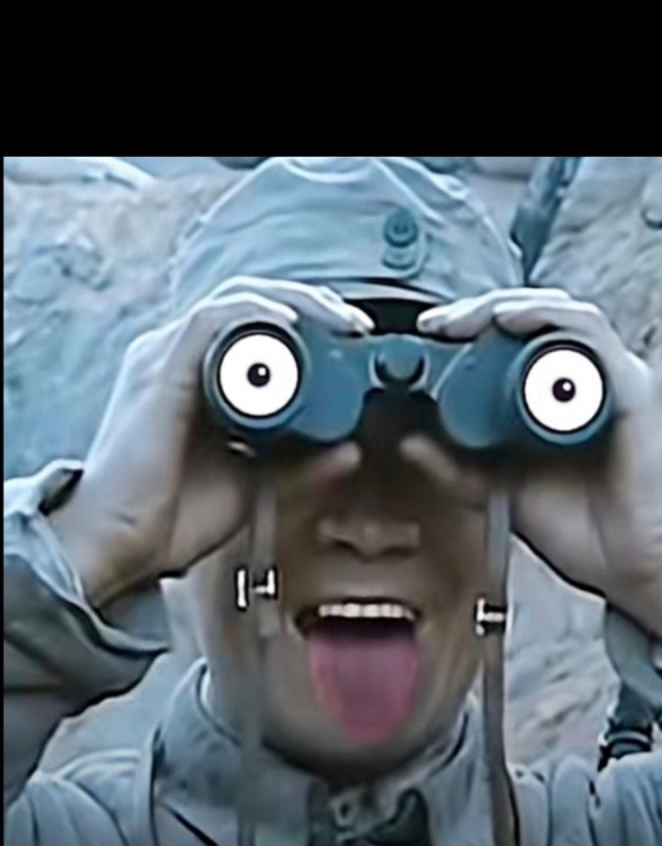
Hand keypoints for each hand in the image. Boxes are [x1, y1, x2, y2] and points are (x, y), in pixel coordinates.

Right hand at [48, 280, 371, 607]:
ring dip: (295, 302)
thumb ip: (299, 465)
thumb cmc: (169, 517)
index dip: (310, 322)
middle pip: (251, 303)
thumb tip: (350, 450)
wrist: (120, 545)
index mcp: (197, 377)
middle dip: (312, 304)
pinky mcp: (161, 368)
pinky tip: (292, 324)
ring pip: (237, 299)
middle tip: (356, 324)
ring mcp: (166, 357)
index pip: (257, 326)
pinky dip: (256, 314)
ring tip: (337, 320)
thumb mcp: (253, 484)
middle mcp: (178, 357)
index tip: (355, 341)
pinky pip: (212, 319)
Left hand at [405, 288, 661, 649]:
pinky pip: (591, 338)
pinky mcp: (630, 391)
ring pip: (562, 314)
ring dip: (510, 307)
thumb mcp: (501, 489)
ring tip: (469, 319)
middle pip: (534, 315)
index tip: (429, 329)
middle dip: (479, 309)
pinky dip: (551, 321)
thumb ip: (458, 467)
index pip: (515, 336)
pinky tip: (515, 322)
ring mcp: (611, 381)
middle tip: (439, 322)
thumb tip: (410, 442)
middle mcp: (586, 380)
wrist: (625, 569)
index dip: (469, 323)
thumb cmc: (580, 527)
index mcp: (555, 395)